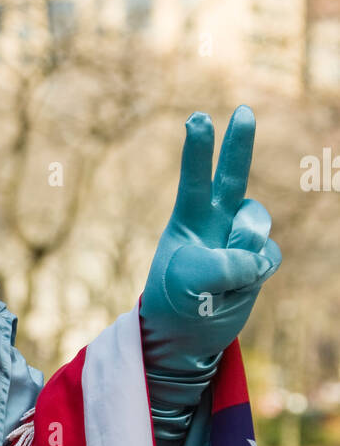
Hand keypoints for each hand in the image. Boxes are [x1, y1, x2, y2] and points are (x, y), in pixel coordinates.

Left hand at [140, 106, 280, 377]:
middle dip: (239, 143)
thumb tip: (255, 257)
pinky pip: (268, 255)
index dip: (199, 150)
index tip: (196, 118)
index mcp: (188, 217)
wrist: (187, 334)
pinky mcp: (258, 260)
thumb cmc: (176, 301)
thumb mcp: (188, 283)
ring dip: (243, 248)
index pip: (195, 178)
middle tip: (243, 110)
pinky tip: (237, 286)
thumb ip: (222, 263)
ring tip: (221, 277)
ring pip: (257, 224)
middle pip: (233, 176)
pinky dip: (255, 273)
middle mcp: (216, 219)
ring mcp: (239, 238)